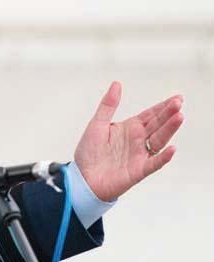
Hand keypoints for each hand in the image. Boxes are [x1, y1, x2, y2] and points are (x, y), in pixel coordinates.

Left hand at [74, 81, 183, 201]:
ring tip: (179, 117)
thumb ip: (108, 105)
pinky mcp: (138, 170)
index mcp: (129, 128)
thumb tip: (117, 84)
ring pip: (159, 140)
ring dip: (169, 130)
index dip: (163, 107)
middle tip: (179, 103)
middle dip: (169, 114)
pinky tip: (171, 148)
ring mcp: (140, 155)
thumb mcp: (97, 124)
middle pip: (157, 125)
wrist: (82, 178)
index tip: (177, 98)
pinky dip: (163, 157)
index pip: (150, 115)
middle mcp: (138, 140)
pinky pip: (154, 163)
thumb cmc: (89, 152)